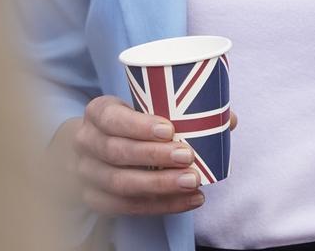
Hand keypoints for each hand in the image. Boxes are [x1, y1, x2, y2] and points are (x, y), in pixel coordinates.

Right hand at [51, 96, 236, 216]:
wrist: (96, 142)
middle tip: (188, 157)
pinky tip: (189, 200)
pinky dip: (161, 205)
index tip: (169, 129)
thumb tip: (229, 119)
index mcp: (96, 112)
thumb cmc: (130, 119)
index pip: (111, 118)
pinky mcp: (95, 200)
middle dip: (154, 156)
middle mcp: (85, 143)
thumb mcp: (144, 105)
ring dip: (159, 185)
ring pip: (120, 184)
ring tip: (192, 182)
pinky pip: (127, 208)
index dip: (138, 125)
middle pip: (116, 152)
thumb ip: (181, 108)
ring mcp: (86, 175)